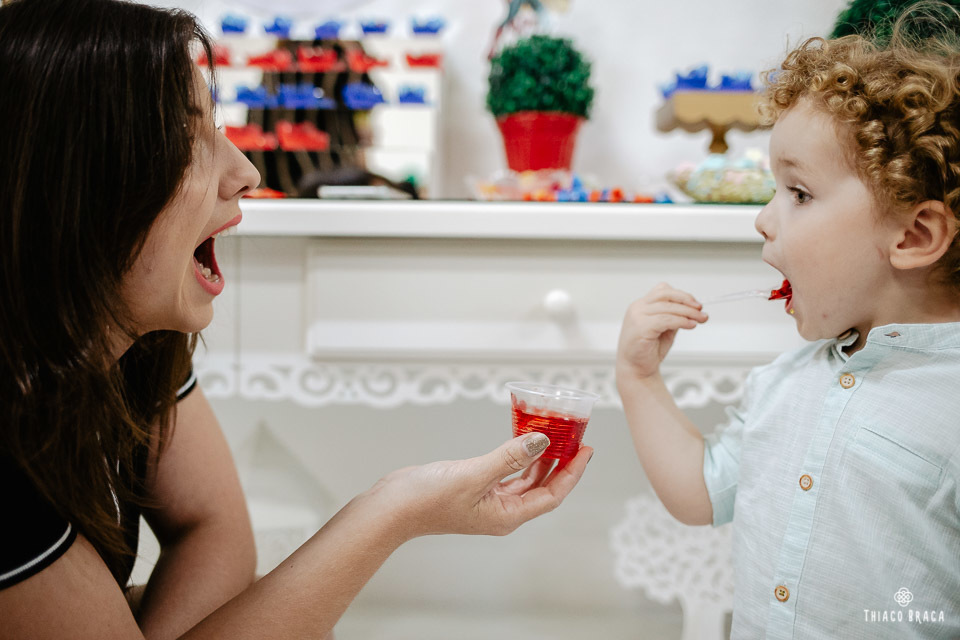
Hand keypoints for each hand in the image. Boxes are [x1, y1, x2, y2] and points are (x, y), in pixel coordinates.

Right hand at [369, 433, 592, 539]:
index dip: (571, 473)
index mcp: (507, 516)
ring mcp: (488, 501)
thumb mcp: (474, 475)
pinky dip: (517, 456)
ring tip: (553, 433)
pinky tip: (522, 440)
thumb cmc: (427, 499)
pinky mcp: (475, 489)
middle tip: (573, 436)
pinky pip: (506, 472)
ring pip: (525, 478)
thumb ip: (509, 457)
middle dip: (560, 462)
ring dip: (539, 457)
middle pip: (542, 486)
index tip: (585, 449)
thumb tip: (543, 440)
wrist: (391, 508)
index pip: (552, 495)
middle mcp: (502, 511)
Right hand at [617, 282, 707, 378]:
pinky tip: (690, 325)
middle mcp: (637, 308)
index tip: (696, 304)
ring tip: (700, 319)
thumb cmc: (648, 350)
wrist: (636, 370)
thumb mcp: (664, 329)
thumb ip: (674, 317)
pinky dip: (681, 321)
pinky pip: (666, 320)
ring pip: (668, 307)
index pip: (663, 290)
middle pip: (666, 294)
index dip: (682, 295)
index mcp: (641, 306)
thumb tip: (693, 310)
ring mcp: (637, 316)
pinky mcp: (641, 327)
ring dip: (688, 312)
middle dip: (687, 300)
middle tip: (701, 310)